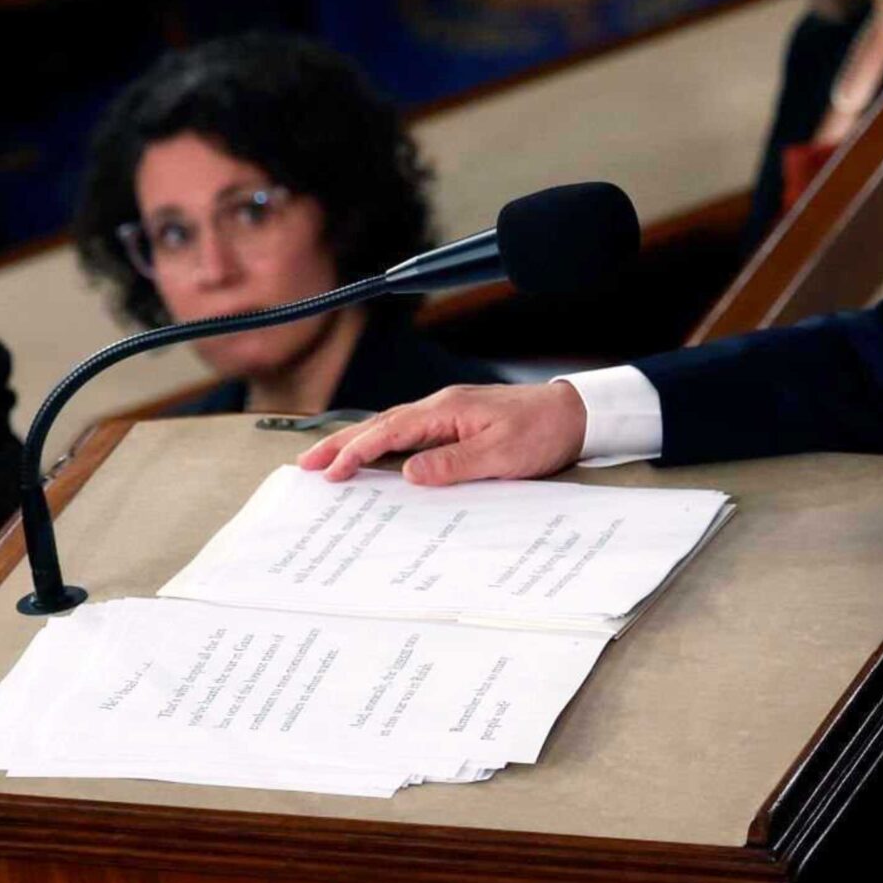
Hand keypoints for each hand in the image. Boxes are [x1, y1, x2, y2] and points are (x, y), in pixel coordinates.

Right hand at [297, 383, 590, 486]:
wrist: (575, 414)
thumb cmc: (543, 431)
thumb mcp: (501, 454)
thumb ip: (453, 464)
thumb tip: (409, 474)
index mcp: (446, 410)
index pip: (390, 431)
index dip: (356, 451)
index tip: (331, 471)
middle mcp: (441, 407)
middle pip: (380, 425)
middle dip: (341, 444)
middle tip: (307, 464)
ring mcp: (448, 414)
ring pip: (391, 428)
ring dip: (358, 444)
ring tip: (328, 461)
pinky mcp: (457, 424)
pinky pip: (410, 434)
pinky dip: (384, 444)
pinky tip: (375, 458)